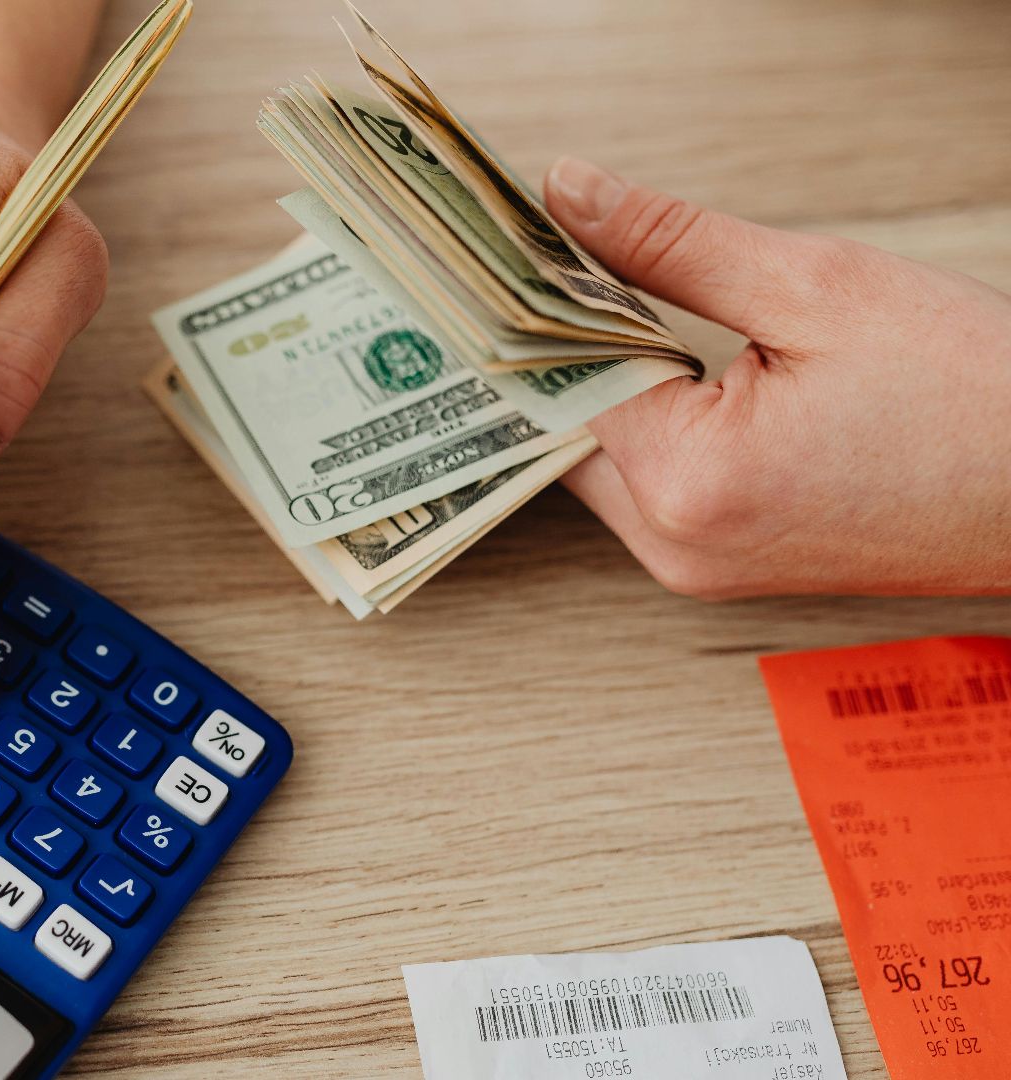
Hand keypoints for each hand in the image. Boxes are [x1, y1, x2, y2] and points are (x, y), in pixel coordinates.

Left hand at [542, 157, 1010, 597]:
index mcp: (687, 484)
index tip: (526, 241)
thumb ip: (671, 243)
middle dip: (568, 342)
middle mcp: (674, 546)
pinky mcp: (722, 565)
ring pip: (602, 457)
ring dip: (611, 382)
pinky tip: (671, 362)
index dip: (542, 300)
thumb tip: (568, 195)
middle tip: (563, 257)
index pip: (561, 377)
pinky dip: (649, 422)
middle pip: (567, 426)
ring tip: (624, 300)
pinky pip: (649, 484)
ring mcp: (697, 567)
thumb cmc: (975, 393)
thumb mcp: (817, 287)